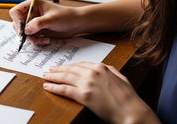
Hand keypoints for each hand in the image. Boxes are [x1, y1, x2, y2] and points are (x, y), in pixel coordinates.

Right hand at [9, 0, 81, 44]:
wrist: (76, 24)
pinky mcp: (38, 30)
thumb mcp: (51, 19)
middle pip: (17, 24)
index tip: (22, 30)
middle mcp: (31, 13)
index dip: (16, 21)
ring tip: (43, 40)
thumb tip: (25, 30)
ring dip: (32, 38)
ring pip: (24, 33)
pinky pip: (31, 37)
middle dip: (24, 32)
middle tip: (32, 37)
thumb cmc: (66, 17)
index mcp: (32, 5)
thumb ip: (38, 24)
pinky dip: (36, 41)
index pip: (15, 11)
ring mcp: (34, 22)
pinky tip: (46, 40)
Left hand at [42, 62, 159, 123]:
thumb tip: (104, 67)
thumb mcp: (120, 77)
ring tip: (45, 77)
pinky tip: (48, 87)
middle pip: (70, 69)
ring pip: (65, 77)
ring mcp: (87, 83)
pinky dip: (54, 87)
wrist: (131, 111)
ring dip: (53, 77)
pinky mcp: (83, 95)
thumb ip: (110, 70)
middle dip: (58, 70)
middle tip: (49, 70)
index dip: (69, 66)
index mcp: (101, 67)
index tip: (62, 67)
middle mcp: (93, 73)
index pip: (80, 64)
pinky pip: (64, 90)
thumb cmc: (128, 98)